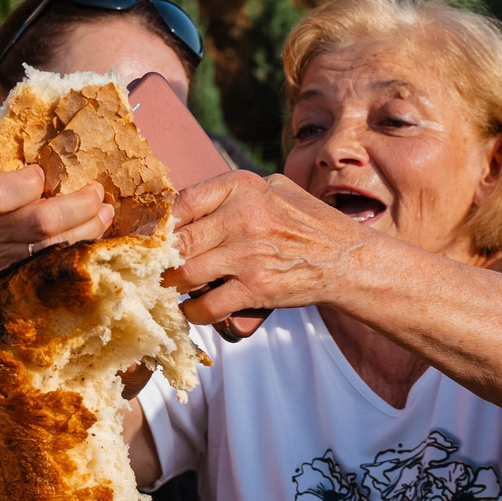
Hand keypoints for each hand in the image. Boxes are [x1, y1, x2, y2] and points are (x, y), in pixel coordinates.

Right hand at [0, 166, 112, 278]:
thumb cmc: (6, 201)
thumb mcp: (2, 176)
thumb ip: (24, 159)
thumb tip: (67, 117)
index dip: (27, 183)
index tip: (41, 174)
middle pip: (41, 222)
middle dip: (77, 206)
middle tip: (96, 192)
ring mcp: (13, 260)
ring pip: (59, 248)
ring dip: (90, 227)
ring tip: (105, 211)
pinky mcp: (32, 279)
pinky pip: (66, 265)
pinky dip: (88, 246)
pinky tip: (98, 231)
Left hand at [166, 170, 372, 327]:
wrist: (347, 259)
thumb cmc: (307, 222)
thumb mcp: (274, 188)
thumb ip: (233, 192)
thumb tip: (185, 202)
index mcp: (242, 187)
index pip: (181, 203)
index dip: (160, 226)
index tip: (154, 240)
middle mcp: (242, 217)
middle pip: (177, 243)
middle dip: (161, 261)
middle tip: (156, 270)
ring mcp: (248, 254)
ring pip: (184, 275)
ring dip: (174, 288)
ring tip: (173, 290)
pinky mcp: (256, 288)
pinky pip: (207, 306)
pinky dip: (195, 313)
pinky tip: (196, 311)